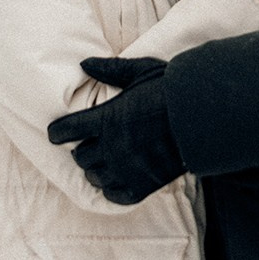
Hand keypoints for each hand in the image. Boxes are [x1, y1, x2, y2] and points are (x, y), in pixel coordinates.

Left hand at [47, 57, 182, 204]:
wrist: (202, 115)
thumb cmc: (171, 89)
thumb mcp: (140, 70)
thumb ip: (110, 69)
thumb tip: (84, 63)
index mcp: (106, 118)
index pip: (67, 130)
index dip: (58, 132)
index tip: (56, 133)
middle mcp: (112, 146)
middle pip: (80, 157)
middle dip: (82, 150)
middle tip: (88, 145)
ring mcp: (127, 168)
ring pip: (95, 177)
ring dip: (95, 170)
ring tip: (102, 163)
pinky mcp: (144, 185)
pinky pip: (116, 196)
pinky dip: (112, 190)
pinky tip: (116, 181)